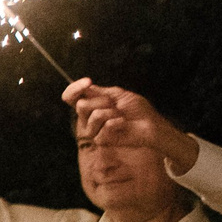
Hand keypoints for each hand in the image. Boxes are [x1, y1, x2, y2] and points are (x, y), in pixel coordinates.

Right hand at [63, 79, 198, 174]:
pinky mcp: (101, 140)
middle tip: (115, 105)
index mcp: (90, 104)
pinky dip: (117, 123)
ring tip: (121, 117)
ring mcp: (93, 129)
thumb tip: (85, 86)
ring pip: (94, 115)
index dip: (73, 89)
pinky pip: (104, 127)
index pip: (70, 97)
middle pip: (81, 105)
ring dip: (112, 113)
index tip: (88, 82)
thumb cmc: (137, 109)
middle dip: (102, 101)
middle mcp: (88, 117)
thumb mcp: (118, 94)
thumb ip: (99, 91)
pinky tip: (123, 125)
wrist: (151, 125)